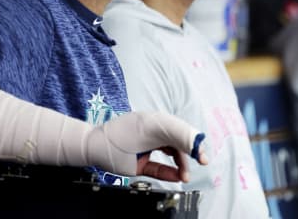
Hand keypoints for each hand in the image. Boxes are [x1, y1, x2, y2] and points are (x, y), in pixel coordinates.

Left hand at [87, 111, 208, 180]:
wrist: (95, 148)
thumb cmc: (121, 133)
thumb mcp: (152, 129)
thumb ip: (176, 133)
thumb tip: (197, 142)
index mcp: (156, 121)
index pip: (181, 128)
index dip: (193, 139)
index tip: (202, 153)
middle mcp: (153, 134)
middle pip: (179, 142)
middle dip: (191, 153)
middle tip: (202, 162)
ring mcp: (147, 149)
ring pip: (172, 157)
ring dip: (181, 166)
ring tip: (185, 175)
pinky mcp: (141, 163)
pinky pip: (159, 169)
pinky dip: (169, 173)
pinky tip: (177, 177)